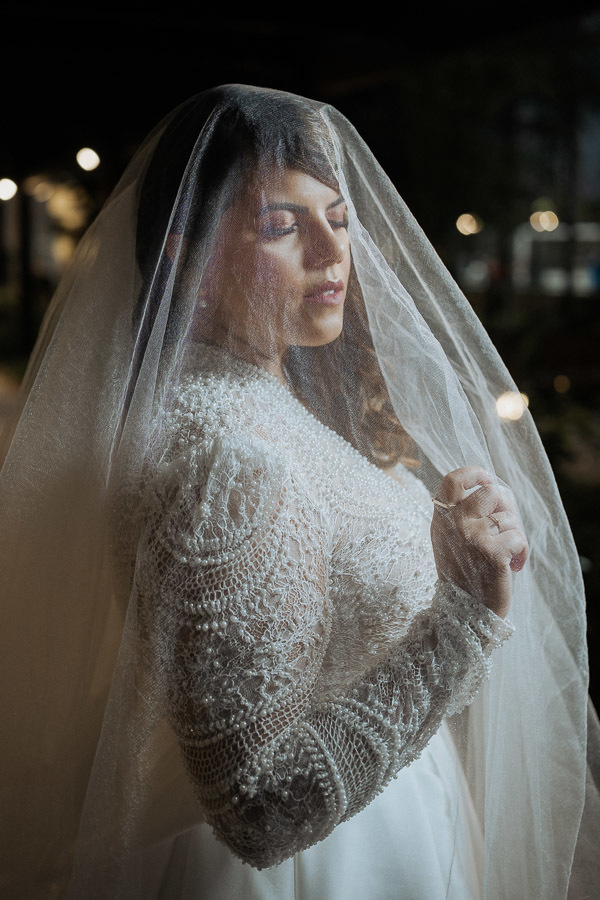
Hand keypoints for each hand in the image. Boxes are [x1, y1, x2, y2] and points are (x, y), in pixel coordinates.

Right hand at [431, 467, 527, 618]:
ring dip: (515, 536)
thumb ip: (463, 511)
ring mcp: (471, 537)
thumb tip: (493, 486)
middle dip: (507, 508)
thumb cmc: (464, 572)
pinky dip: (522, 552)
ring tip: (506, 555)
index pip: (453, 480)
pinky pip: (518, 537)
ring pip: (508, 517)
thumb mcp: (451, 538)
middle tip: (507, 528)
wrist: (464, 612)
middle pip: (492, 492)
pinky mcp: (491, 553)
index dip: (475, 473)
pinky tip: (513, 566)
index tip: (487, 481)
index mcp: (441, 518)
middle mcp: (452, 523)